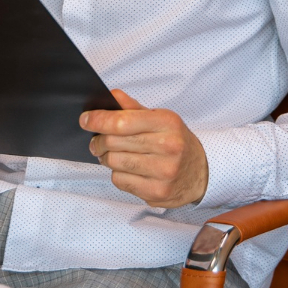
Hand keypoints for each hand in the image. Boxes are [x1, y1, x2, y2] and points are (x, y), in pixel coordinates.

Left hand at [80, 90, 208, 208]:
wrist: (202, 173)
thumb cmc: (177, 142)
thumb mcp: (161, 119)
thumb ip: (134, 108)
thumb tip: (111, 95)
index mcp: (167, 123)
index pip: (122, 122)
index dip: (98, 120)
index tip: (85, 120)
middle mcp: (168, 147)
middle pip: (114, 142)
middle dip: (99, 140)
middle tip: (97, 141)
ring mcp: (163, 172)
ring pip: (114, 162)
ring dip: (106, 158)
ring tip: (111, 155)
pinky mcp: (157, 192)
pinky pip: (120, 181)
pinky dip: (118, 174)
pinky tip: (128, 170)